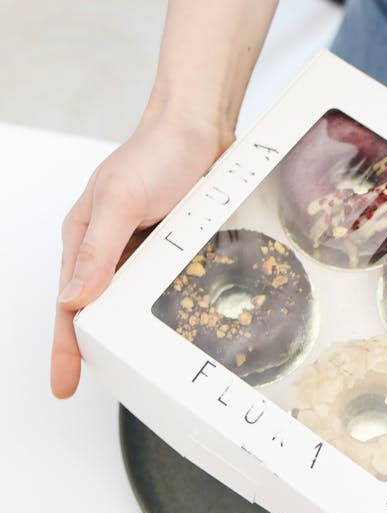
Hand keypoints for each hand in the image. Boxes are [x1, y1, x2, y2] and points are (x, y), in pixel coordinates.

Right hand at [51, 112, 232, 398]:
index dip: (64, 348)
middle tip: (112, 386)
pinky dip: (161, 311)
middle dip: (97, 350)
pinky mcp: (167, 250)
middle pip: (95, 312)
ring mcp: (137, 252)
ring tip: (138, 369)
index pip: (68, 306)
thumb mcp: (120, 200)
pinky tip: (172, 330)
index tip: (64, 385)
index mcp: (82, 240)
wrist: (198, 126)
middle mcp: (106, 250)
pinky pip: (159, 288)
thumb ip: (97, 250)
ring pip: (128, 304)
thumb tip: (72, 299)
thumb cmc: (155, 153)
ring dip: (130, 333)